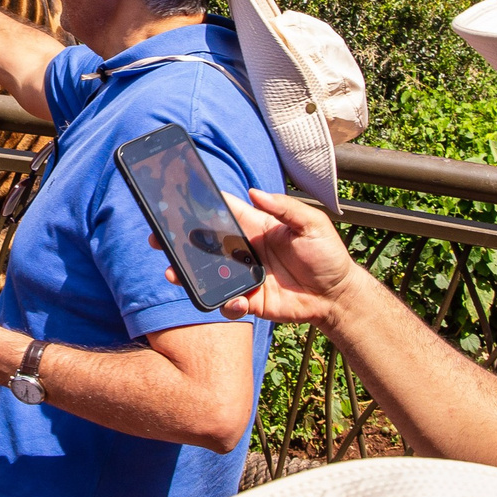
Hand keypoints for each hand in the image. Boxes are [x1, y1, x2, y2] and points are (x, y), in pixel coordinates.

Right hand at [163, 190, 362, 328]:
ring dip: (188, 274)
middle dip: (180, 241)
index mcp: (256, 227)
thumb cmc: (328, 255)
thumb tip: (254, 192)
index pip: (222, 212)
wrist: (338, 295)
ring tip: (173, 273)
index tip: (175, 201)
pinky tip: (235, 302)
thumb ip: (285, 208)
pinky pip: (229, 303)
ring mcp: (245, 276)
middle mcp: (245, 251)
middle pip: (205, 244)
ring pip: (208, 275)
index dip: (200, 205)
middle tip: (158, 240)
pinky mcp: (251, 300)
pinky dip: (226, 304)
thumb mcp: (313, 224)